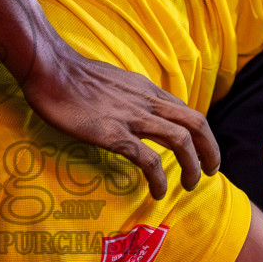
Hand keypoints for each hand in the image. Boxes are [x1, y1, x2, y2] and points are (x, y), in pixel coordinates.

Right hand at [21, 45, 221, 199]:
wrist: (51, 69)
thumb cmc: (72, 75)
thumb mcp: (113, 80)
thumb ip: (129, 94)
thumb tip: (132, 108)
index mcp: (146, 90)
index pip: (187, 111)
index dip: (200, 134)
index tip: (199, 151)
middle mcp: (146, 102)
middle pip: (196, 124)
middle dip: (211, 150)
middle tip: (211, 171)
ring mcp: (132, 118)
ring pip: (181, 141)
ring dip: (192, 166)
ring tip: (190, 185)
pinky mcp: (114, 135)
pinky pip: (148, 159)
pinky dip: (159, 178)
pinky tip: (157, 192)